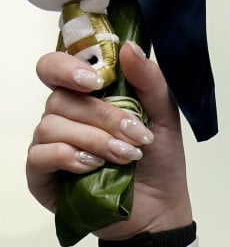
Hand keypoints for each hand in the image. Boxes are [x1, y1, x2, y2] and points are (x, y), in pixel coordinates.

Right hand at [27, 42, 192, 238]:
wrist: (159, 205)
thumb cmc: (159, 157)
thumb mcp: (164, 114)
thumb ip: (149, 80)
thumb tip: (129, 48)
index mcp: (90, 95)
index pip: (57, 67)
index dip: (67, 67)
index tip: (96, 80)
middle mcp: (65, 115)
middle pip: (60, 98)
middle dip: (102, 115)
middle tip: (134, 131)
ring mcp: (51, 144)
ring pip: (51, 125)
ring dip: (95, 139)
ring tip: (125, 155)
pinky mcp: (41, 174)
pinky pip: (40, 155)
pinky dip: (71, 157)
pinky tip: (95, 166)